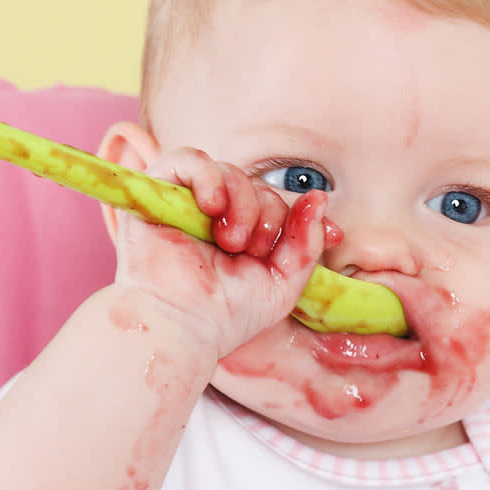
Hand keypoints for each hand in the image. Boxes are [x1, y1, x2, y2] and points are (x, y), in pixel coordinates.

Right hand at [109, 147, 337, 356]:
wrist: (182, 330)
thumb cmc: (225, 315)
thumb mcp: (282, 283)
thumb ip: (305, 243)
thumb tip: (320, 198)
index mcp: (242, 235)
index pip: (277, 204)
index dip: (303, 214)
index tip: (334, 235)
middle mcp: (213, 217)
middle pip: (257, 186)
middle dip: (269, 215)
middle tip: (255, 250)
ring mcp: (184, 205)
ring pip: (228, 172)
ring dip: (243, 201)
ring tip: (233, 240)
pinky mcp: (156, 195)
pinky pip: (187, 160)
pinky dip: (208, 177)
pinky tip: (214, 207)